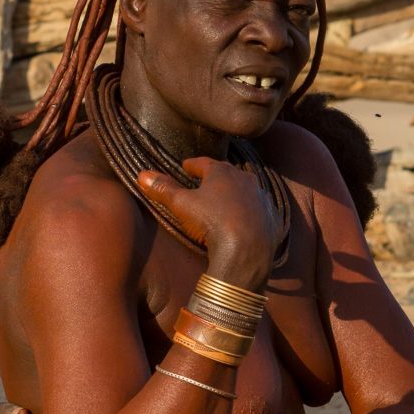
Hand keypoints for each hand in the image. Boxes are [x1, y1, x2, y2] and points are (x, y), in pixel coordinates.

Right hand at [134, 157, 272, 288]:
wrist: (248, 249)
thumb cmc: (212, 221)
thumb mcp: (182, 205)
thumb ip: (163, 189)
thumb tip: (142, 174)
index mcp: (222, 172)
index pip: (204, 163)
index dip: (193, 165)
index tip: (185, 166)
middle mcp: (245, 179)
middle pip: (227, 174)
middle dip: (215, 176)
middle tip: (205, 181)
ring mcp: (260, 197)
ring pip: (245, 189)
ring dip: (234, 193)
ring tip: (224, 199)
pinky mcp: (271, 216)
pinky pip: (258, 208)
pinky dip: (249, 210)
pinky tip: (244, 218)